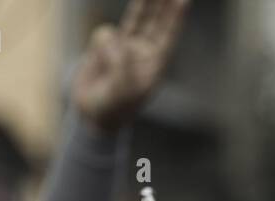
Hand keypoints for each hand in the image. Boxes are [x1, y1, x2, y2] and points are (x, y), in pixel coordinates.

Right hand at [72, 0, 188, 132]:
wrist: (92, 114)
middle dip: (162, 2)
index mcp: (154, 64)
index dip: (176, 17)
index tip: (183, 0)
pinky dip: (100, 45)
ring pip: (135, 18)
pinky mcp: (105, 46)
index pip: (168, 36)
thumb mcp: (121, 90)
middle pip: (156, 19)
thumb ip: (121, 64)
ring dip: (142, 3)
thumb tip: (117, 39)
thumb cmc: (114, 107)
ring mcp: (125, 46)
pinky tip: (98, 63)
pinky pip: (104, 34)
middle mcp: (143, 52)